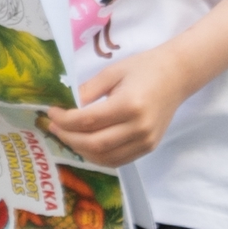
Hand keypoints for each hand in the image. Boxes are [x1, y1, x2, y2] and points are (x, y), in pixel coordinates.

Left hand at [42, 47, 194, 166]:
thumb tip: (65, 106)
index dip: (65, 120)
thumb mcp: (112, 72)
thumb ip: (88, 90)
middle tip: (53, 126)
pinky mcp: (148, 148)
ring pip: (105, 157)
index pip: (89, 121)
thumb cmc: (143, 68)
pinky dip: (98, 156)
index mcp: (129, 105)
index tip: (50, 112)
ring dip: (81, 150)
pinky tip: (85, 144)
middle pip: (95, 143)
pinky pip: (118, 160)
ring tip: (66, 136)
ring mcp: (146, 141)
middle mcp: (139, 128)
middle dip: (68, 137)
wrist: (176, 76)